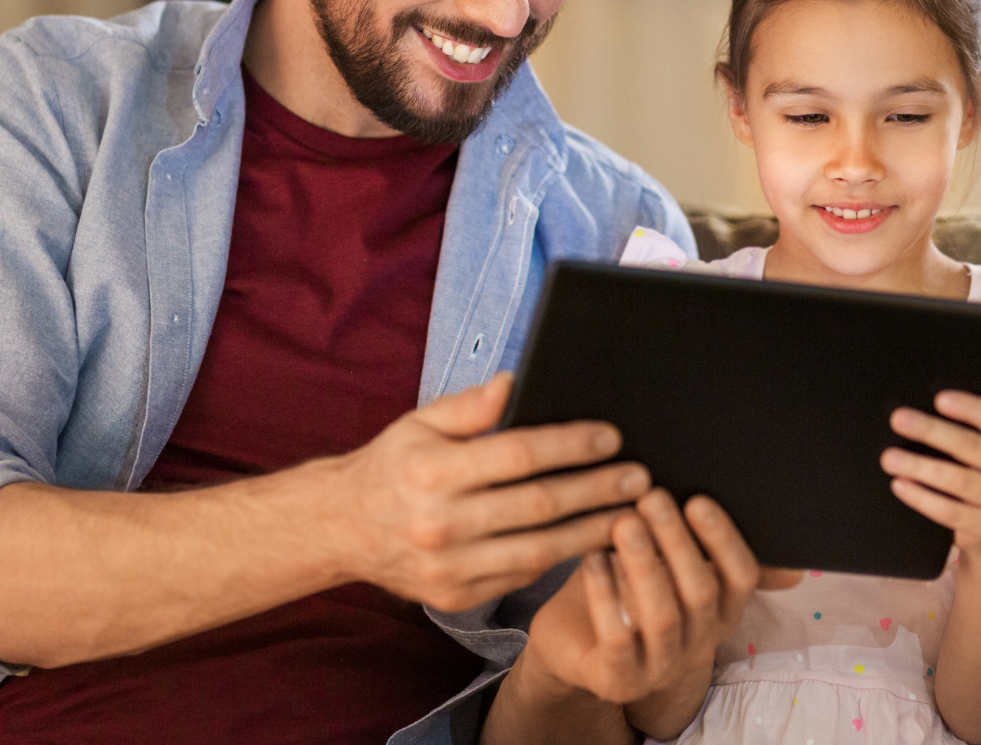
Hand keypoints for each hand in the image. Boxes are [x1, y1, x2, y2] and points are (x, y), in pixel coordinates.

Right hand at [324, 372, 650, 611]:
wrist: (341, 529)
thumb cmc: (391, 466)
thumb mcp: (419, 423)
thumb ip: (469, 406)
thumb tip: (513, 382)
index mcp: (431, 472)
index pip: (517, 455)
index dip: (569, 445)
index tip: (611, 437)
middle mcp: (439, 523)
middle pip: (538, 506)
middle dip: (596, 490)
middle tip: (639, 477)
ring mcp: (448, 567)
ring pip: (539, 550)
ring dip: (592, 532)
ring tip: (630, 514)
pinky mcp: (456, 598)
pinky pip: (522, 577)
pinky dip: (561, 558)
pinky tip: (591, 540)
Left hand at [513, 491, 757, 737]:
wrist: (569, 638)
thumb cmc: (621, 585)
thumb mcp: (661, 560)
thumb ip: (697, 539)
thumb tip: (759, 518)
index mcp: (719, 610)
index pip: (741, 578)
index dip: (724, 540)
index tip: (697, 500)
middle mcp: (698, 644)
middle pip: (700, 593)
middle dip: (677, 542)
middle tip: (650, 498)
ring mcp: (659, 669)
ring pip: (663, 618)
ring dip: (644, 565)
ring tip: (623, 522)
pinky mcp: (617, 682)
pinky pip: (617, 640)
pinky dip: (605, 596)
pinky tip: (592, 558)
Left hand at [881, 390, 980, 560]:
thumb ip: (970, 433)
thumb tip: (920, 413)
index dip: (970, 408)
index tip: (939, 399)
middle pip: (971, 447)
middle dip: (932, 431)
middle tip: (898, 419)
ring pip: (958, 480)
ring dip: (920, 466)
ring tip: (889, 458)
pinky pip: (949, 512)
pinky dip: (921, 497)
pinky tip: (899, 485)